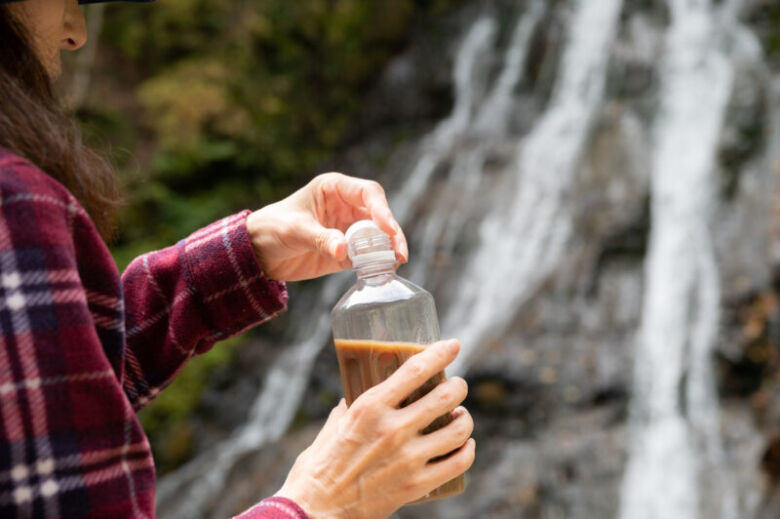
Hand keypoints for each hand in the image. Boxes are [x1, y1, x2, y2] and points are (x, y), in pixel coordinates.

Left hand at [246, 173, 407, 280]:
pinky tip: (385, 271)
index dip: (382, 209)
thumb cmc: (271, 228)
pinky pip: (367, 256)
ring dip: (388, 249)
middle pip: (379, 216)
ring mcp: (348, 230)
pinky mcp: (346, 252)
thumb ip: (320, 238)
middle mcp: (346, 207)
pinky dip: (377, 263)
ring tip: (396, 262)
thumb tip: (345, 250)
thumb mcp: (294, 230)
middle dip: (392, 233)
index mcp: (334, 189)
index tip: (388, 228)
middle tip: (400, 252)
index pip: (368, 193)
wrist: (257, 253)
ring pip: (377, 237)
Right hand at [275, 340, 474, 518]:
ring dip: (465, 418)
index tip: (454, 345)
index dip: (440, 353)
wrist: (316, 510)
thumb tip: (357, 394)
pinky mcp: (416, 485)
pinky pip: (458, 462)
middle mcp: (392, 429)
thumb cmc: (319, 467)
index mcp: (370, 407)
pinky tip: (466, 445)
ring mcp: (407, 459)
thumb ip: (351, 407)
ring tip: (461, 416)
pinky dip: (468, 450)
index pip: (416, 370)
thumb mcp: (334, 425)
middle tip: (457, 386)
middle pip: (445, 397)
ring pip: (458, 429)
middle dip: (458, 387)